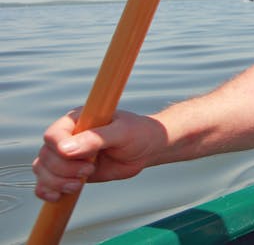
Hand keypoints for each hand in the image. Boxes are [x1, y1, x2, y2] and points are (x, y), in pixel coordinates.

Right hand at [32, 109, 164, 201]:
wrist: (147, 148)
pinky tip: (59, 196)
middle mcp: (67, 137)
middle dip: (64, 169)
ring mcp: (66, 156)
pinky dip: (47, 191)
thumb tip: (65, 150)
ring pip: (43, 171)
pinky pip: (46, 183)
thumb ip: (95, 139)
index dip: (59, 148)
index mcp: (77, 120)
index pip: (53, 135)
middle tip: (89, 170)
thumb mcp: (121, 132)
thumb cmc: (137, 133)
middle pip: (46, 156)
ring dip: (56, 182)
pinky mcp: (69, 173)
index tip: (77, 156)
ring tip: (78, 184)